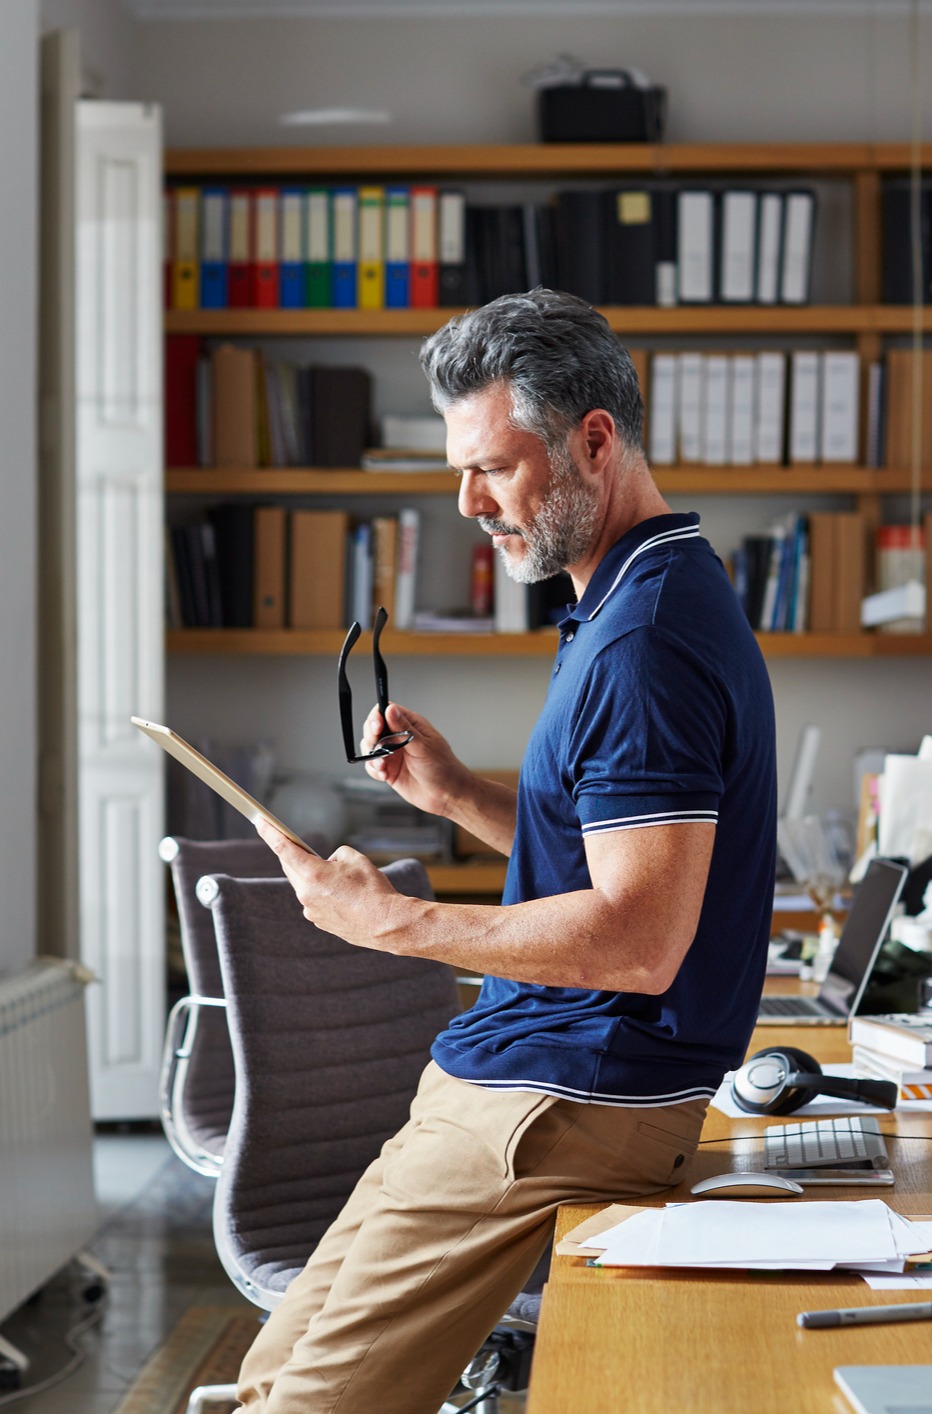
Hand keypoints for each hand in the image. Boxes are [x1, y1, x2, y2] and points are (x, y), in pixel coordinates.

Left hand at [255, 819, 406, 951]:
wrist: (386, 924)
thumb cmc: (373, 890)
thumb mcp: (356, 859)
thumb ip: (336, 855)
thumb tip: (328, 864)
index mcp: (313, 874)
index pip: (284, 848)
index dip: (270, 833)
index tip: (260, 822)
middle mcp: (306, 894)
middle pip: (291, 867)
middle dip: (294, 855)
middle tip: (299, 845)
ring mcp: (311, 910)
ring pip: (303, 885)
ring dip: (313, 876)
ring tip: (337, 876)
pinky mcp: (318, 921)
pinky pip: (313, 900)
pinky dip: (322, 892)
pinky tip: (341, 894)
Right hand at [360, 700, 469, 817]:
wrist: (447, 795)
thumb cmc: (443, 768)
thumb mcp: (423, 746)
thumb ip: (404, 729)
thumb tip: (390, 709)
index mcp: (411, 725)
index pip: (386, 711)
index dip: (377, 717)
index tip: (376, 727)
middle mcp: (399, 737)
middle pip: (373, 728)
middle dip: (371, 737)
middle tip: (376, 748)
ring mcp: (393, 753)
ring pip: (370, 747)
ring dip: (372, 756)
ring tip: (383, 765)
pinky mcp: (389, 769)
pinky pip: (373, 765)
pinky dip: (374, 770)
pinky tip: (384, 775)